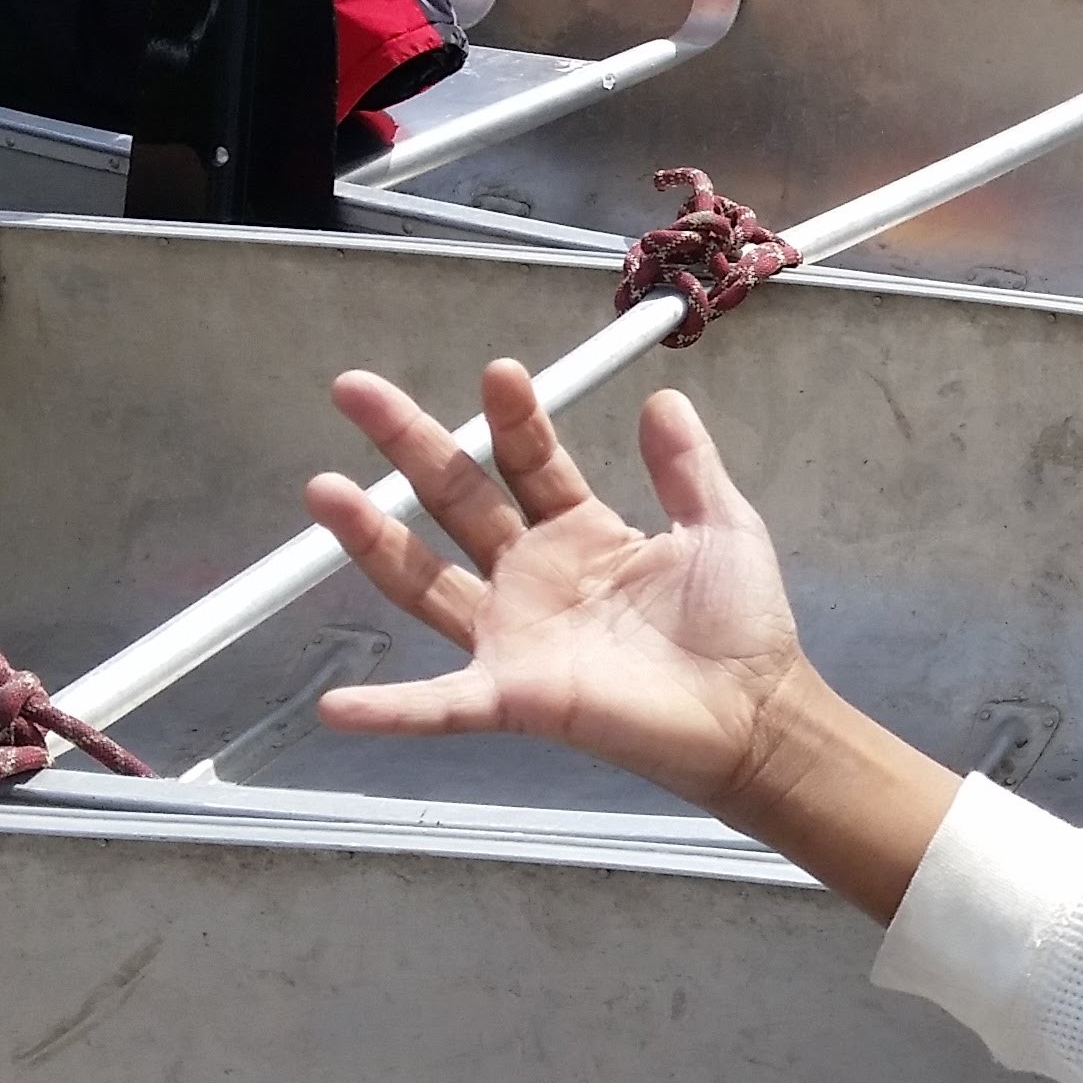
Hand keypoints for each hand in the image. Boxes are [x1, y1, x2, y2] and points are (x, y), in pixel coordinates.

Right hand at [309, 360, 808, 811]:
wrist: (758, 713)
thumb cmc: (740, 625)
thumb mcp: (719, 526)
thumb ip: (686, 467)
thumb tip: (663, 397)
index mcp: (581, 533)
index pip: (529, 460)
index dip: (512, 416)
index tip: (499, 370)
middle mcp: (532, 579)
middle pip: (456, 500)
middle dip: (407, 444)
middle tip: (354, 389)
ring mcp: (514, 638)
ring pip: (424, 581)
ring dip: (371, 539)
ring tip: (324, 490)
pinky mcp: (515, 698)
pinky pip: (440, 707)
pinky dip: (388, 711)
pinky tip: (338, 707)